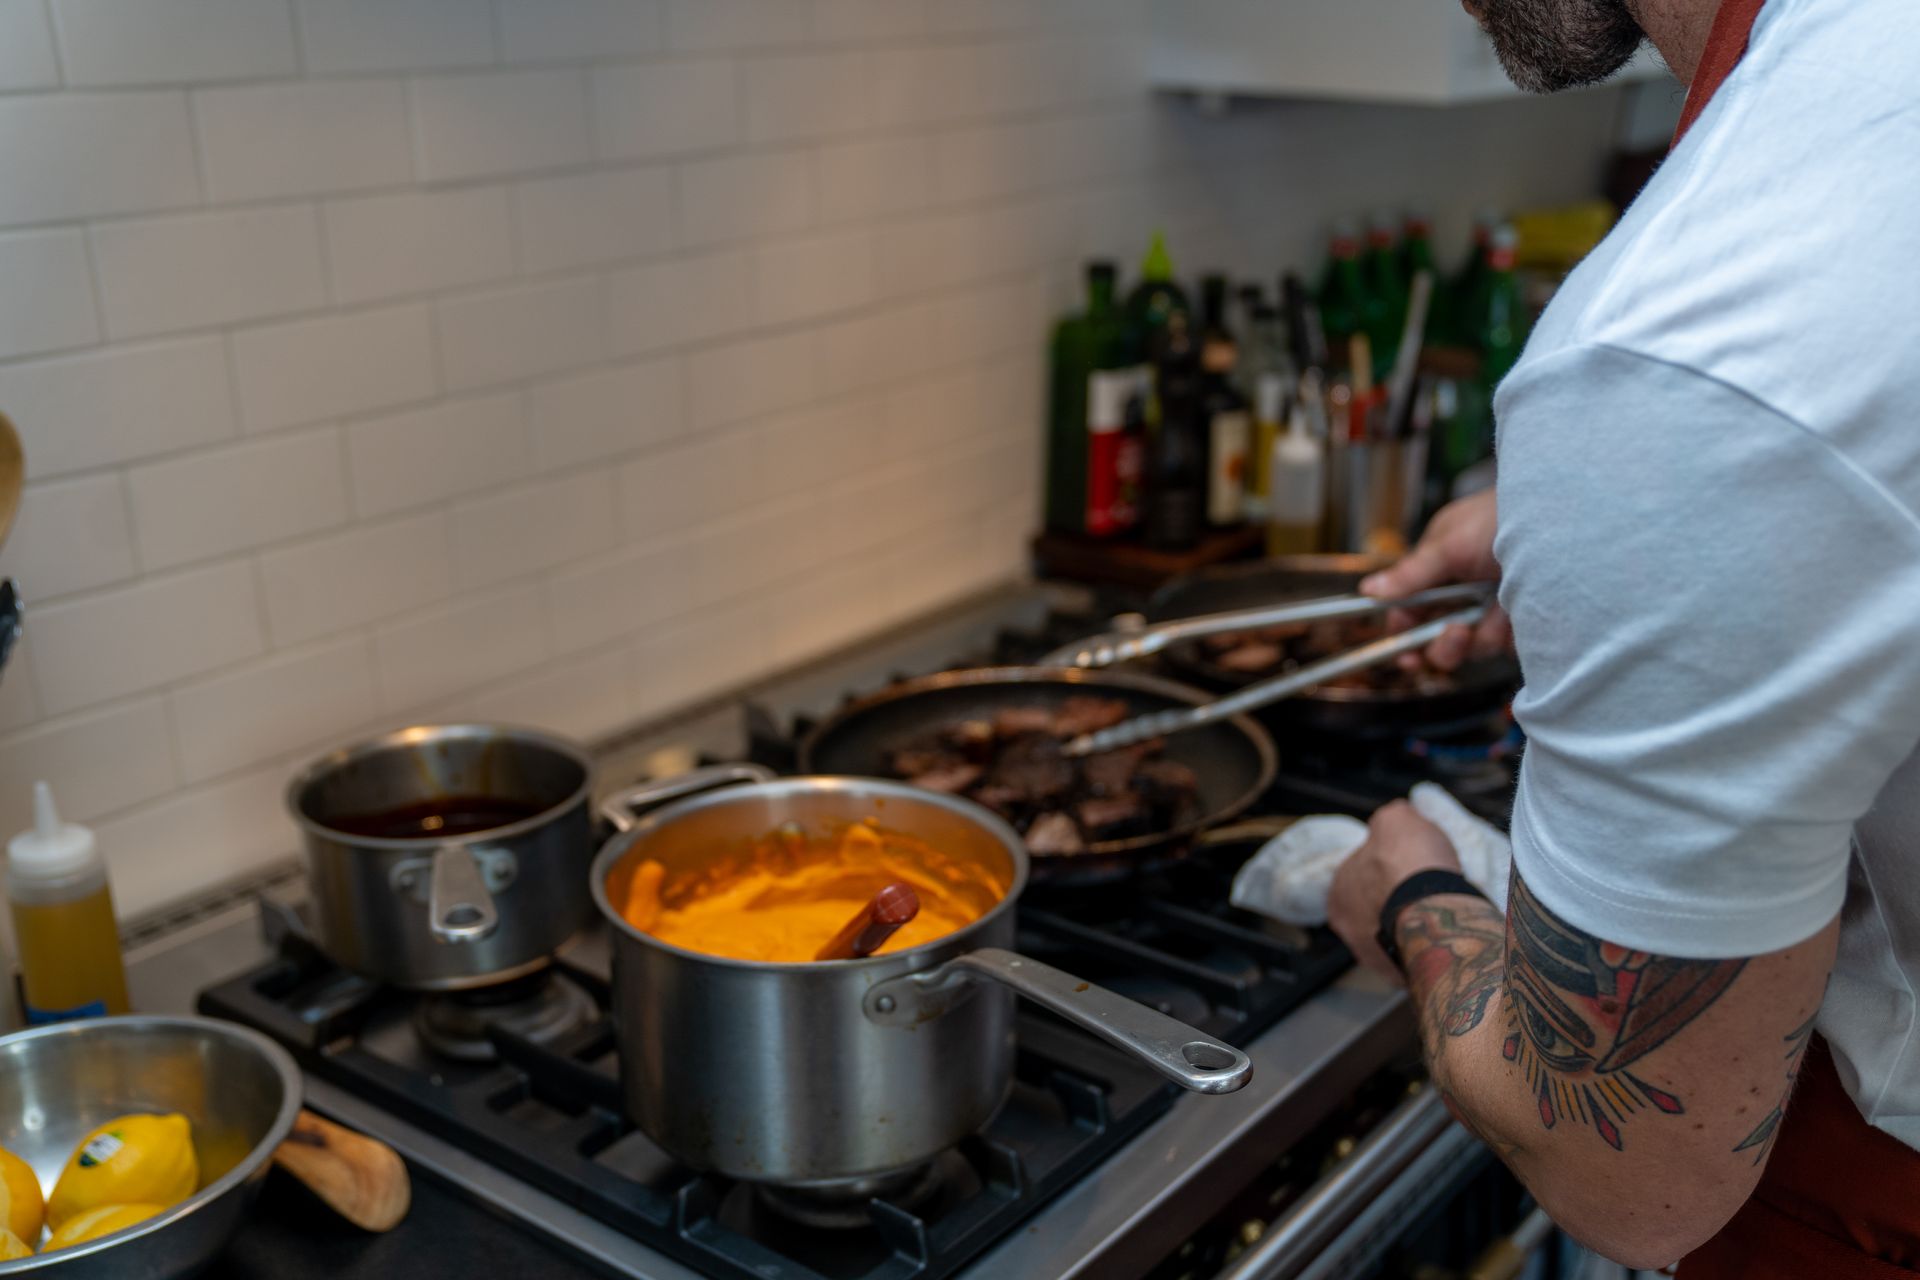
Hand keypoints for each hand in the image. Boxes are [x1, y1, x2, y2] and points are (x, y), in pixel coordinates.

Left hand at [1327, 801, 1464, 980]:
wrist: (1432, 909)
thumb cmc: (1409, 862)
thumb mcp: (1398, 819)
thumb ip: (1392, 819)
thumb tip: (1397, 819)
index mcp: (1338, 892)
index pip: (1361, 879)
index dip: (1387, 871)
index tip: (1410, 869)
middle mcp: (1348, 929)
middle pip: (1376, 911)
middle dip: (1397, 902)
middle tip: (1426, 893)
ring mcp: (1375, 957)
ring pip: (1395, 937)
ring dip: (1413, 928)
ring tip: (1440, 916)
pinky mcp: (1403, 976)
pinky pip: (1415, 960)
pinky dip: (1428, 950)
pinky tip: (1444, 938)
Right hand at [1359, 488, 1511, 672]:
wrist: (1562, 514)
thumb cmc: (1502, 517)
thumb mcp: (1449, 544)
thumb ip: (1410, 575)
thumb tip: (1367, 592)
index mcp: (1438, 573)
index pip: (1410, 616)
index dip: (1405, 638)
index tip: (1405, 656)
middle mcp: (1463, 595)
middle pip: (1440, 643)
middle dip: (1445, 646)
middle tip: (1457, 631)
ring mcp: (1494, 610)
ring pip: (1475, 649)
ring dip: (1486, 634)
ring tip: (1503, 608)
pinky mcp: (1524, 623)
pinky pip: (1509, 647)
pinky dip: (1513, 634)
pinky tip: (1522, 609)